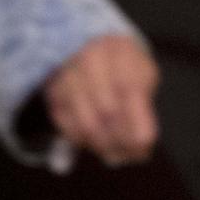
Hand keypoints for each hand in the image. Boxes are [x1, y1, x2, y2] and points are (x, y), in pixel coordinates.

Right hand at [44, 33, 159, 166]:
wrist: (83, 43)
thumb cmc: (122, 63)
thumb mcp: (142, 71)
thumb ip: (143, 103)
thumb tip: (142, 142)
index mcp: (118, 52)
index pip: (129, 91)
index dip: (137, 124)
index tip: (146, 146)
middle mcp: (89, 63)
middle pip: (106, 112)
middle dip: (123, 140)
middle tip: (134, 155)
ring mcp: (67, 79)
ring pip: (85, 125)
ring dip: (105, 147)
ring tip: (119, 155)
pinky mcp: (53, 96)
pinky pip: (68, 128)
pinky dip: (86, 143)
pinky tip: (99, 145)